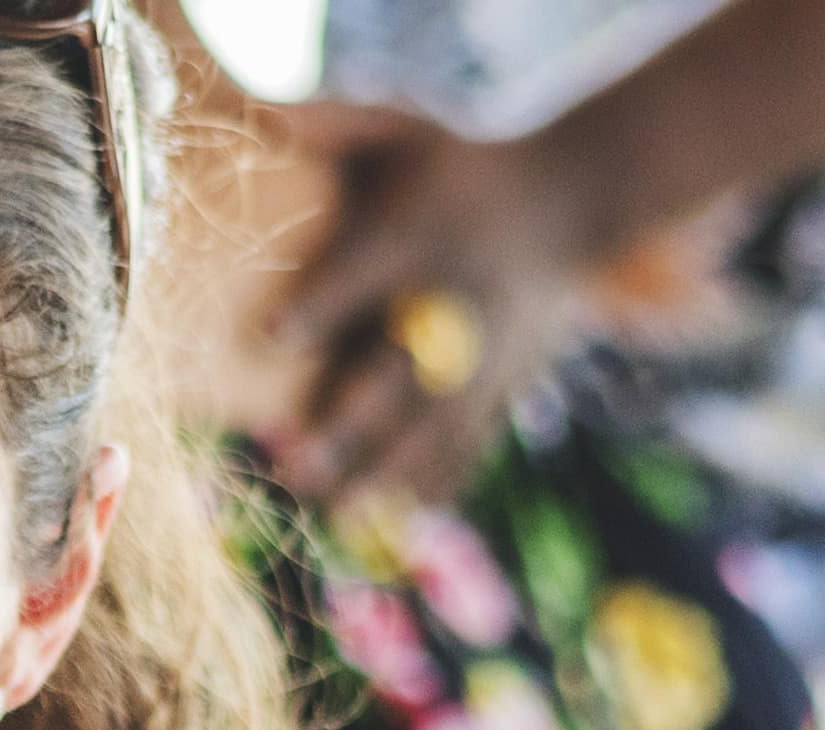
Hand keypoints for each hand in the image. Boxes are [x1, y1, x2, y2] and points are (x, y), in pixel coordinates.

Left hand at [267, 103, 610, 507]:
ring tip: (333, 511)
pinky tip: (393, 522)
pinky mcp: (504, 386)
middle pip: (402, 365)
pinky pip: (472, 442)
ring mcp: (488, 350)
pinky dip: (437, 483)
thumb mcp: (406, 129)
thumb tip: (253, 112)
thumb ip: (335, 122)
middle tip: (292, 463)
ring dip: (385, 472)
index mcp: (427, 226)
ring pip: (436, 422)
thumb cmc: (457, 167)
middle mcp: (458, 295)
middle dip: (351, 419)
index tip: (266, 339)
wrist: (571, 199)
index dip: (319, 301)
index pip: (367, 265)